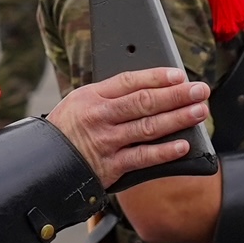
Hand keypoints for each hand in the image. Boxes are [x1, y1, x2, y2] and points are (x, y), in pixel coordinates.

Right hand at [46, 67, 210, 188]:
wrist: (44, 165)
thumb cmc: (67, 130)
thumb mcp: (80, 102)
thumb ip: (111, 96)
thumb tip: (152, 86)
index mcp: (92, 96)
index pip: (130, 81)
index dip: (157, 77)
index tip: (179, 75)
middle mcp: (100, 117)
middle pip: (145, 102)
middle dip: (177, 95)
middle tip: (200, 90)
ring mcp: (106, 142)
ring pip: (148, 127)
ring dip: (178, 119)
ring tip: (198, 111)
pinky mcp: (110, 166)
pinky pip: (143, 157)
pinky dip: (164, 151)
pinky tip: (183, 145)